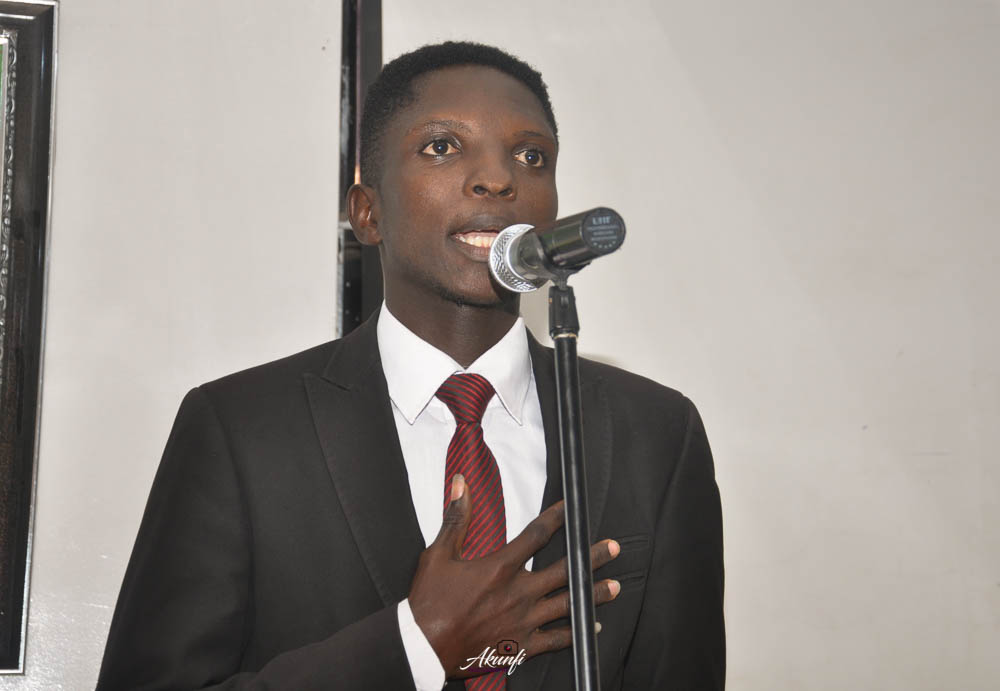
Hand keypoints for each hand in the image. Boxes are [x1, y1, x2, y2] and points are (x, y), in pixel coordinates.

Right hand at [408, 474, 621, 678]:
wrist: (424, 646)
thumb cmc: (429, 601)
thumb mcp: (438, 554)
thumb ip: (456, 518)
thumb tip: (460, 484)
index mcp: (500, 567)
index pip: (536, 535)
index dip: (557, 518)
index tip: (570, 508)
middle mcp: (518, 592)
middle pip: (564, 570)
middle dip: (591, 557)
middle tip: (613, 547)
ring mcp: (523, 620)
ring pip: (568, 604)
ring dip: (593, 594)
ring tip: (615, 586)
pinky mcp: (521, 644)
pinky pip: (557, 639)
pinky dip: (576, 632)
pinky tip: (592, 627)